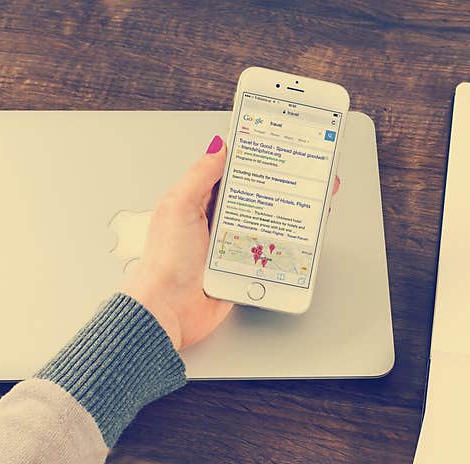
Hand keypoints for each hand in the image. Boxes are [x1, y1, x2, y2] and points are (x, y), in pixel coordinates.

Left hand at [122, 134, 340, 350]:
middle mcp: (215, 221)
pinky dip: (280, 248)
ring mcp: (229, 244)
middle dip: (277, 188)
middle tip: (302, 177)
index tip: (276, 148)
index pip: (230, 171)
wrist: (168, 310)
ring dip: (282, 219)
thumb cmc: (165, 262)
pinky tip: (292, 240)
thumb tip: (218, 147)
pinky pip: (266, 253)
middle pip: (254, 197)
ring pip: (264, 224)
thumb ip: (199, 175)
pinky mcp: (240, 267)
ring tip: (304, 206)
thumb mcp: (179, 207)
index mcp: (198, 200)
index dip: (252, 159)